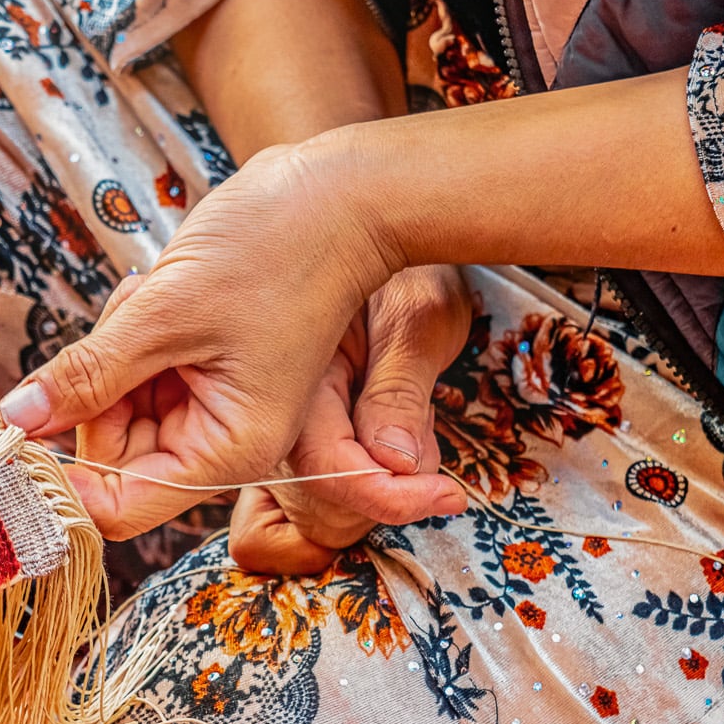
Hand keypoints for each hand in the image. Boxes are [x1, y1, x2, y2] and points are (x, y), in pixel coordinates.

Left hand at [0, 137, 442, 538]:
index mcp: (228, 451)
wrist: (337, 195)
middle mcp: (224, 442)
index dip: (65, 476)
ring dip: (113, 353)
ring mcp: (215, 407)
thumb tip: (16, 418)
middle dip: (95, 392)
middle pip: (112, 457)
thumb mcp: (165, 313)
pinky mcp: (205, 372)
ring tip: (152, 297)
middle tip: (123, 326)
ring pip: (118, 409)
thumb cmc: (276, 250)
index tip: (28, 419)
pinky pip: (137, 374)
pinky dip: (131, 336)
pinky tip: (158, 292)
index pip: (118, 506)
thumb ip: (87, 374)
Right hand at [230, 265, 470, 572]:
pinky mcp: (307, 420)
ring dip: (384, 482)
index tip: (446, 496)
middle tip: (438, 462)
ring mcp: (287, 413)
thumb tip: (392, 463)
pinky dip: (379, 469)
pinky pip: (336, 469)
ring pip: (327, 488)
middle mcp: (277, 400)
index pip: (327, 464)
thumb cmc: (409, 266)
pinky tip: (409, 435)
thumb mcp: (418, 320)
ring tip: (425, 436)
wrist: (382, 228)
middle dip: (384, 492)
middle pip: (319, 491)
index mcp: (295, 373)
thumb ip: (400, 392)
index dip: (385, 493)